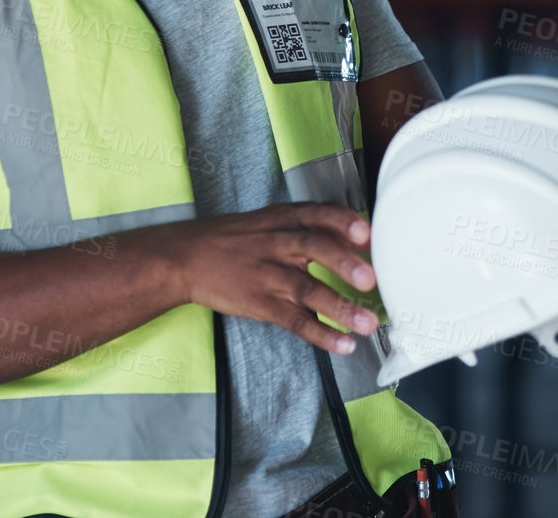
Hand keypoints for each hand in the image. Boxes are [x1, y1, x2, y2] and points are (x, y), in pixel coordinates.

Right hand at [169, 202, 381, 354]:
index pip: (318, 214)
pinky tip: (343, 344)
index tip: (366, 233)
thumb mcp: (275, 220)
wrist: (188, 257)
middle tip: (370, 279)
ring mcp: (268, 274)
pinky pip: (293, 320)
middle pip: (314, 248)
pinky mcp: (260, 303)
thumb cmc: (241, 238)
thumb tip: (366, 236)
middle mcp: (279, 243)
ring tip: (367, 323)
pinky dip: (320, 333)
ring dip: (339, 307)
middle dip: (343, 263)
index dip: (343, 222)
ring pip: (307, 289)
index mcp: (287, 219)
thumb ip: (317, 227)